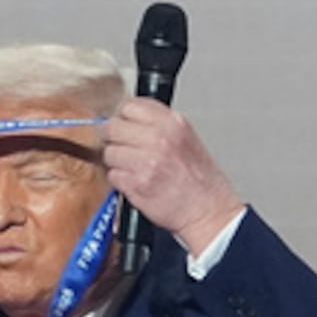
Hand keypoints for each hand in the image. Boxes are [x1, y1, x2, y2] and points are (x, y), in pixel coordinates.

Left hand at [100, 97, 243, 255]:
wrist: (207, 210)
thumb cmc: (200, 181)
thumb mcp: (186, 139)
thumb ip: (159, 126)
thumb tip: (128, 121)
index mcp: (172, 123)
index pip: (131, 106)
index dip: (123, 118)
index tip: (124, 127)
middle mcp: (159, 138)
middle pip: (113, 127)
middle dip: (113, 138)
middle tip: (119, 148)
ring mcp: (146, 161)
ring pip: (109, 152)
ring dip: (115, 162)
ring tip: (131, 169)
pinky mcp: (136, 184)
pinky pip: (113, 175)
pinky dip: (119, 181)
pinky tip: (133, 183)